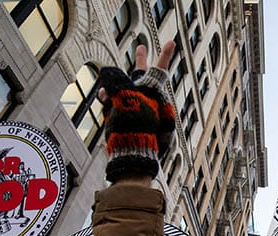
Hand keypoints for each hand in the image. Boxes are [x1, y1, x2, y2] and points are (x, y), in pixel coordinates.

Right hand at [96, 41, 176, 183]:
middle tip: (140, 47)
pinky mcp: (129, 119)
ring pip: (125, 89)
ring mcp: (139, 109)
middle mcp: (149, 98)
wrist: (132, 151)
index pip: (160, 68)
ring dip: (113, 88)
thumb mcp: (124, 96)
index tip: (172, 42)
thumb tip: (107, 73)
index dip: (165, 54)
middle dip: (140, 61)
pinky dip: (111, 102)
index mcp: (154, 91)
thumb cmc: (134, 123)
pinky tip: (104, 102)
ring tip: (106, 96)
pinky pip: (118, 104)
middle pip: (143, 74)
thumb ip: (115, 80)